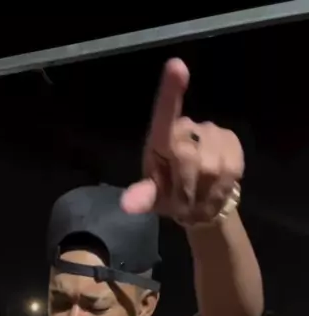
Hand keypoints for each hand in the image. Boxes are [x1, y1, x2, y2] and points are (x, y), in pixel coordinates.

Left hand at [121, 58, 243, 225]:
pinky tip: (215, 186)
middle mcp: (185, 129)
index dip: (171, 91)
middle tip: (184, 197)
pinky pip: (230, 166)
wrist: (199, 203)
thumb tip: (127, 204)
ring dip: (205, 188)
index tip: (177, 66)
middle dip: (187, 186)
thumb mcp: (152, 198)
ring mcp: (210, 133)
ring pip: (212, 166)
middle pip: (190, 158)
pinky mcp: (231, 141)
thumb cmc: (168, 194)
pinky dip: (222, 185)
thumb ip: (143, 197)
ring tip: (198, 194)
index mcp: (161, 138)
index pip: (165, 113)